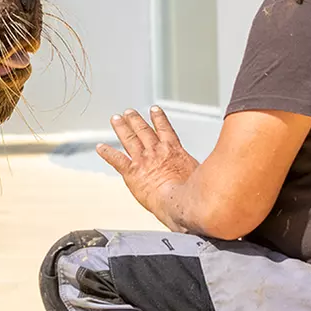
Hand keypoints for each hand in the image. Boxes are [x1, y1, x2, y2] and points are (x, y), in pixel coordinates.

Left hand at [98, 107, 198, 222]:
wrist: (179, 201)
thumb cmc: (192, 192)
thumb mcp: (202, 174)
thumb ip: (200, 169)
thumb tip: (211, 173)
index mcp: (174, 150)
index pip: (165, 129)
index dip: (158, 118)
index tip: (154, 109)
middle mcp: (156, 151)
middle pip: (143, 130)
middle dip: (135, 120)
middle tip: (129, 112)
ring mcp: (143, 160)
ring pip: (129, 139)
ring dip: (121, 128)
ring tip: (116, 119)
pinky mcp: (131, 172)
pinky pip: (116, 160)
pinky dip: (107, 152)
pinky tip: (100, 147)